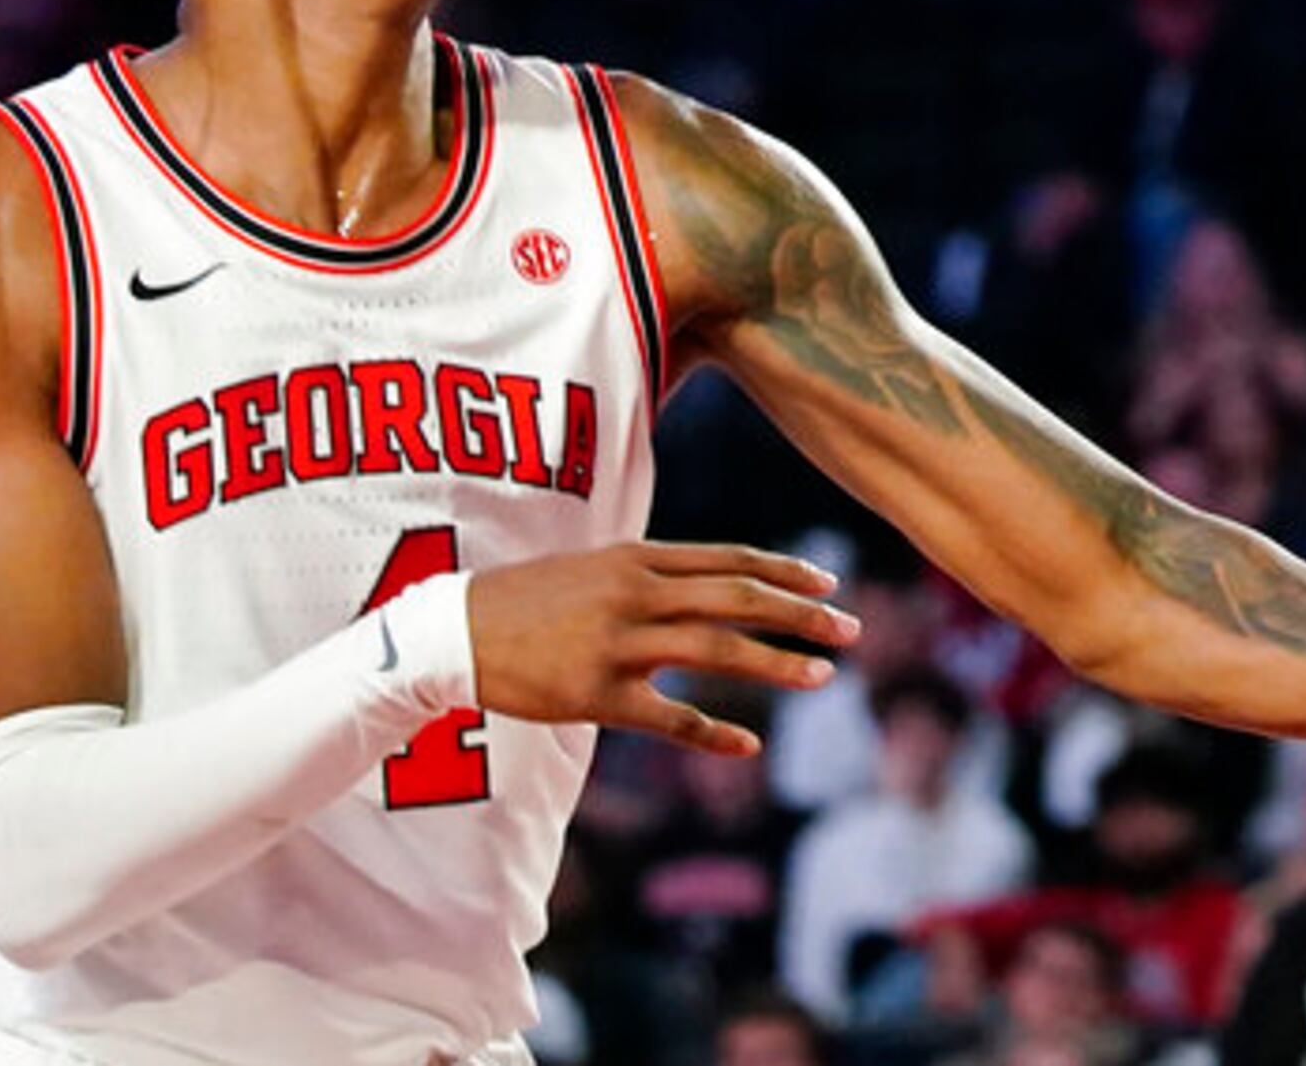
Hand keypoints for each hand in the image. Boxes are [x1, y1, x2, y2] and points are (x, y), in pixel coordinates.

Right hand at [465, 540, 856, 757]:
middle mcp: (635, 594)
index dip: (783, 571)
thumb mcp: (592, 568)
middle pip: (736, 597)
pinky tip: (747, 746)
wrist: (455, 632)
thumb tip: (702, 579)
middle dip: (800, 614)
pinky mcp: (596, 694)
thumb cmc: (526, 601)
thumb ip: (647, 572)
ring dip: (775, 663)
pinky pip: (666, 715)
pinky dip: (711, 731)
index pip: (728, 560)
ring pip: (715, 648)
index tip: (828, 583)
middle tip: (851, 628)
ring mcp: (617, 643)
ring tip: (822, 677)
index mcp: (636, 559)